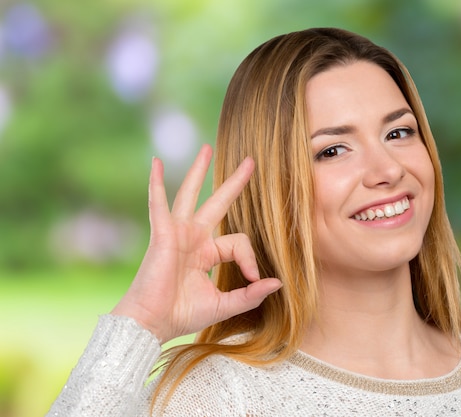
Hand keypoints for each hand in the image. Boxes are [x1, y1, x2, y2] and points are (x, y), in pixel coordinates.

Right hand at [111, 144, 281, 343]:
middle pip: (218, 202)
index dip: (250, 259)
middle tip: (251, 161)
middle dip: (235, 183)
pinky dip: (156, 183)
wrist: (153, 323)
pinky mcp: (163, 234)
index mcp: (207, 252)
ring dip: (198, 170)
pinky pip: (159, 203)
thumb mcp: (224, 304)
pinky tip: (155, 162)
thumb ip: (251, 294)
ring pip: (190, 194)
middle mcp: (193, 238)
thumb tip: (279, 283)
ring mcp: (177, 233)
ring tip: (208, 148)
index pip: (238, 242)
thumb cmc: (182, 314)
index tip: (253, 278)